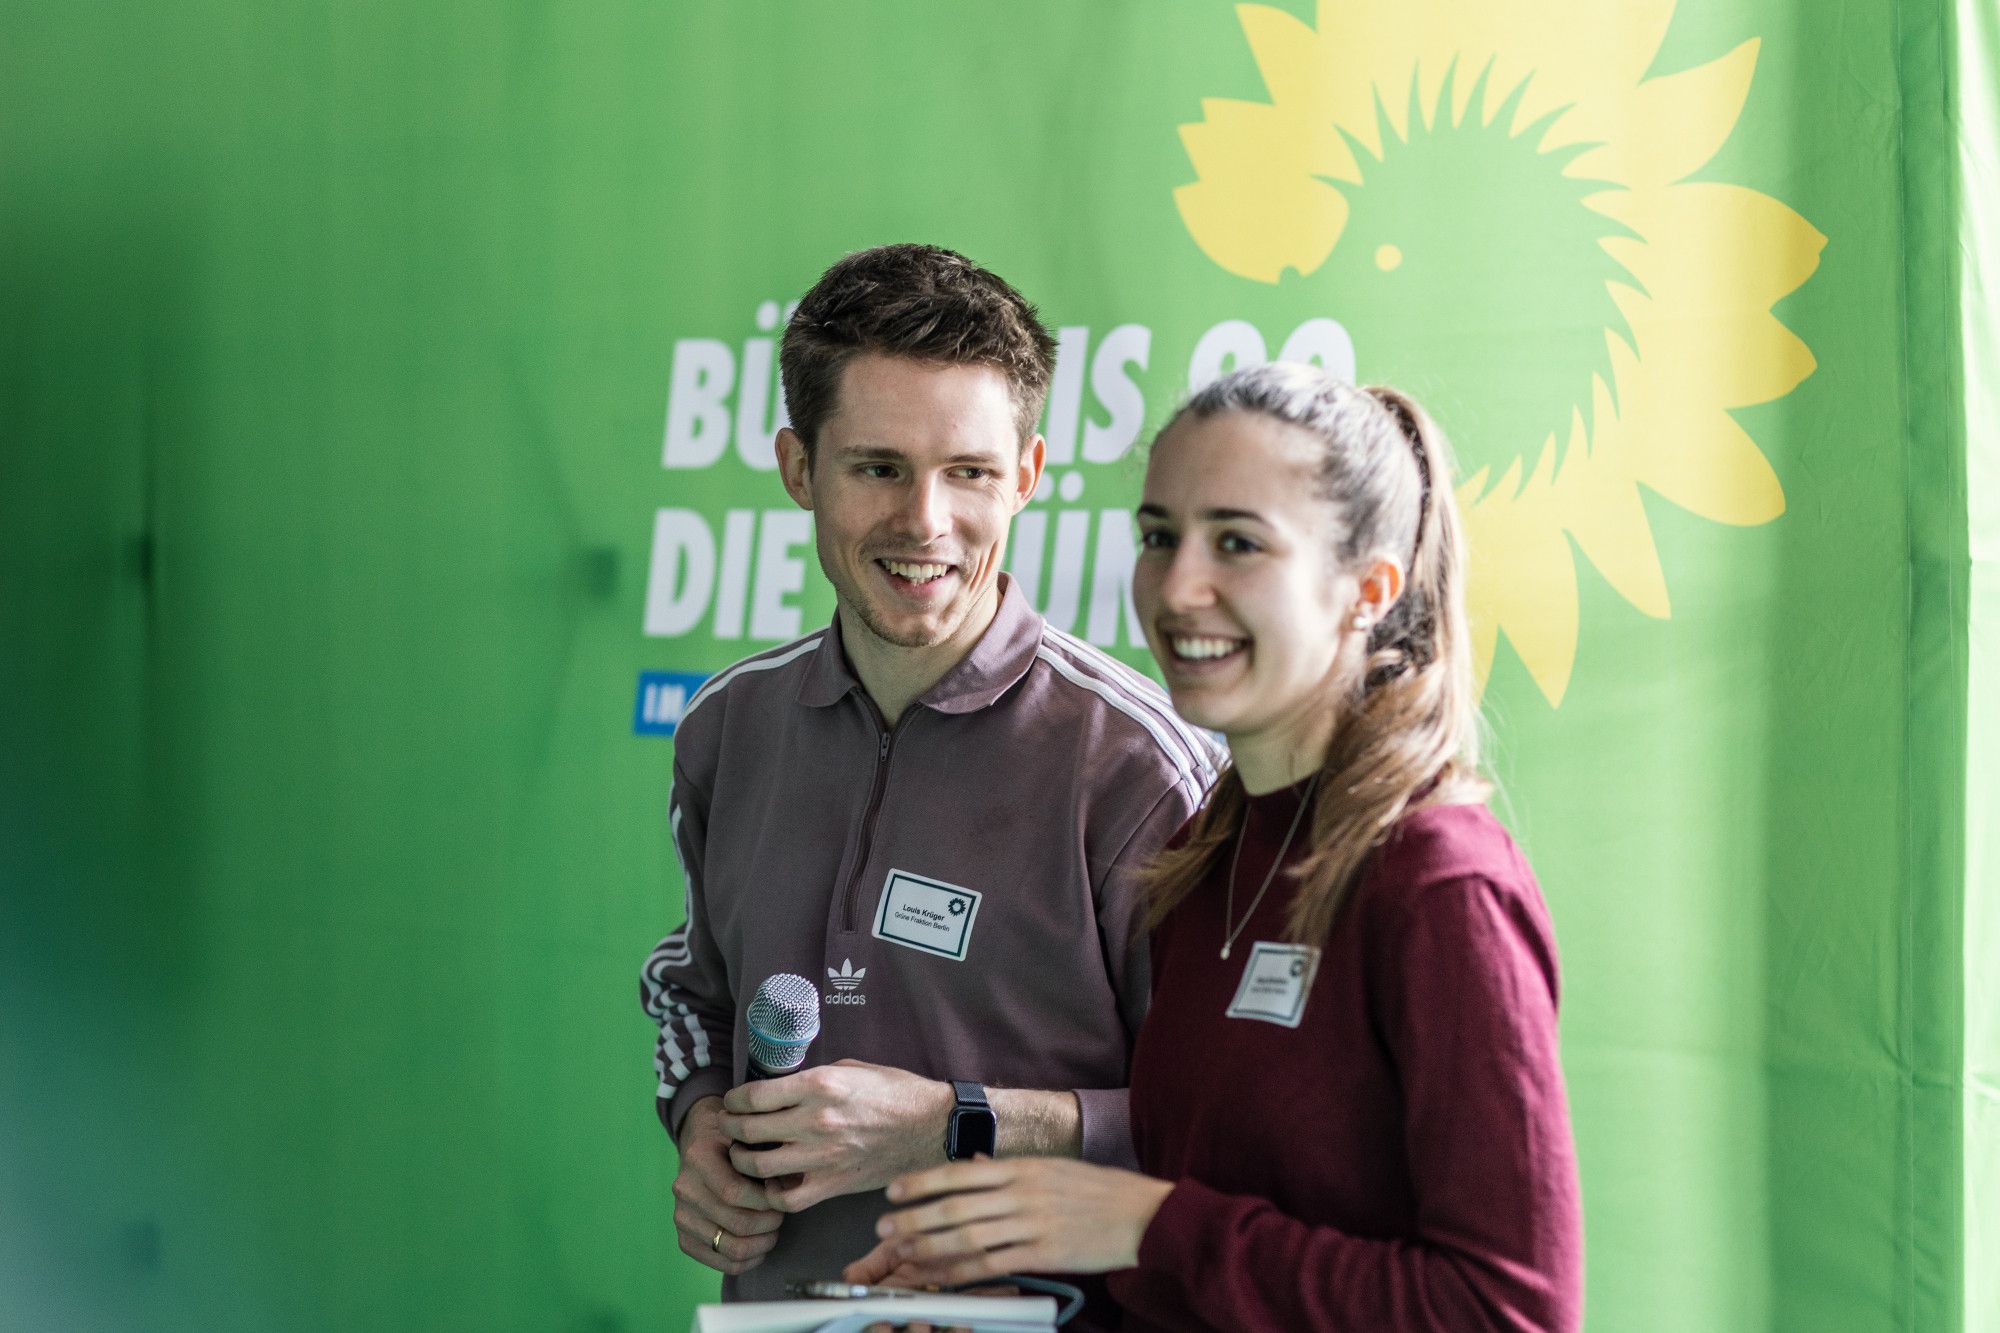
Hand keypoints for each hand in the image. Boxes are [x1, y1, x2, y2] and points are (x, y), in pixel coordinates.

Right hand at [671, 1096, 785, 1274]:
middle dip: (769, 1223)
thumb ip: (767, 1153)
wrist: (703, 1143)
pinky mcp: (684, 1237)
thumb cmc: (734, 1139)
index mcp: (698, 1157)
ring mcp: (681, 1215)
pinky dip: (748, 1260)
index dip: (766, 1200)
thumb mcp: (749, 1132)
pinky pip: (721, 1263)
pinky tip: (759, 1245)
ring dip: (762, 1243)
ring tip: (773, 1229)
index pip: (735, 1192)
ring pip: (731, 1248)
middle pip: (737, 1224)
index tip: (782, 1195)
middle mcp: (684, 1188)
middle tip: (782, 1214)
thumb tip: (793, 1184)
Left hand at [719, 1060, 952, 1212]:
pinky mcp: (834, 1184)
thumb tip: (783, 1086)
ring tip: (742, 1154)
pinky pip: (787, 1198)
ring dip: (742, 1160)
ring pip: (759, 1167)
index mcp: (820, 1086)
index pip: (754, 1096)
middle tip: (727, 1126)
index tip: (731, 1102)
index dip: (733, 1100)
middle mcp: (816, 1121)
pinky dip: (771, 1194)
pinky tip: (771, 1183)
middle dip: (730, 1127)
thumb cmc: (895, 1092)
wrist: (930, 1126)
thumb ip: (814, 1078)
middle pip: (749, 1130)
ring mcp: (823, 1156)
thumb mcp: (852, 1069)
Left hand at [864, 1157, 1174, 1285]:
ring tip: (902, 1252)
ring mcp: (1032, 1226)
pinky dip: (960, 1272)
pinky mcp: (1043, 1255)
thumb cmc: (1097, 1190)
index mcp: (1023, 1167)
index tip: (894, 1190)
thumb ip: (1008, 1168)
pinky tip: (940, 1276)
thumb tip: (972, 1164)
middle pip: (956, 1206)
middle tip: (883, 1227)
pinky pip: (992, 1265)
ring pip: (968, 1238)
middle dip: (914, 1218)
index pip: (960, 1172)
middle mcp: (1023, 1193)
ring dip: (929, 1246)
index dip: (922, 1182)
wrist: (1143, 1215)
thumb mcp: (1051, 1167)